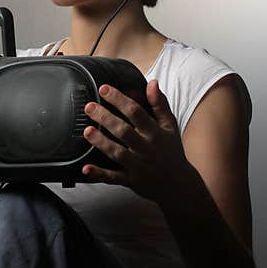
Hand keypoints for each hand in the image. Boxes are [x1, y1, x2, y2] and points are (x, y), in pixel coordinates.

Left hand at [81, 80, 191, 201]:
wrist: (180, 184)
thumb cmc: (172, 151)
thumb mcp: (170, 126)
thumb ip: (160, 104)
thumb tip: (152, 83)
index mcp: (154, 132)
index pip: (135, 112)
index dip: (119, 99)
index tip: (104, 89)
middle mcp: (145, 148)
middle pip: (123, 131)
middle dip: (105, 118)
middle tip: (89, 107)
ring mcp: (138, 165)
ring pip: (117, 153)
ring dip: (101, 142)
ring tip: (87, 131)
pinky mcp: (131, 180)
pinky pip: (114, 177)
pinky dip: (100, 174)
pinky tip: (86, 168)